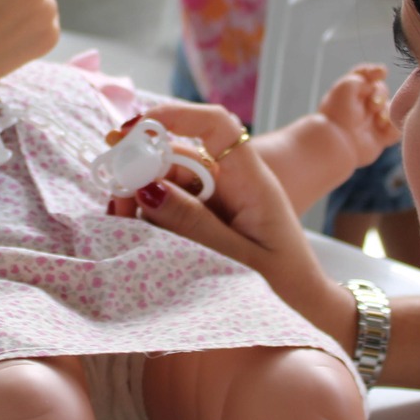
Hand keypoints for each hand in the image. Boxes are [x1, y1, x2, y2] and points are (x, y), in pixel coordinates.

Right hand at [127, 103, 334, 317]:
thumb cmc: (283, 280)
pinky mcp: (205, 216)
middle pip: (179, 155)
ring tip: (119, 221)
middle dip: (141, 169)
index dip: (176, 116)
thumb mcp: (238, 258)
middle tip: (115, 200)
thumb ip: (193, 224)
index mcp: (250, 181)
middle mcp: (231, 181)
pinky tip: (131, 230)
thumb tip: (147, 187)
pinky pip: (170, 203)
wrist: (304, 303)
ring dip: (139, 195)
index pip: (217, 126)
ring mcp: (216, 198)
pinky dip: (147, 214)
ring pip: (168, 180)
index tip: (133, 130)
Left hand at [317, 63, 399, 165]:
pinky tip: (383, 129)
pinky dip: (393, 128)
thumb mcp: (347, 85)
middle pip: (381, 90)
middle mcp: (360, 105)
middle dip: (380, 94)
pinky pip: (396, 129)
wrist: (337, 143)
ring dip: (386, 112)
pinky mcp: (379, 138)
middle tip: (373, 106)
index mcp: (349, 91)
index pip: (365, 75)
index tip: (382, 72)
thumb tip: (375, 86)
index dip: (375, 71)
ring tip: (379, 121)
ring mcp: (370, 121)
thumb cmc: (338, 113)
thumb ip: (363, 76)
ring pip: (390, 109)